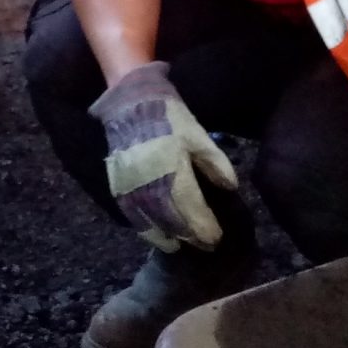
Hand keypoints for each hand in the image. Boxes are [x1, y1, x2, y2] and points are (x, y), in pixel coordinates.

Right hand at [90, 62, 237, 252]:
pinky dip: (145, 228)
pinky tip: (157, 233)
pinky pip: (132, 215)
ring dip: (167, 237)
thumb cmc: (168, 117)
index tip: (217, 238)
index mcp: (172, 169)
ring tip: (181, 244)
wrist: (130, 101)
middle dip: (189, 236)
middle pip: (171, 221)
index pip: (191, 209)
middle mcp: (149, 183)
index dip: (205, 227)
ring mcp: (130, 186)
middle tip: (204, 245)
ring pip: (150, 223)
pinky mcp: (117, 185)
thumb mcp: (197, 135)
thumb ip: (215, 163)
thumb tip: (230, 188)